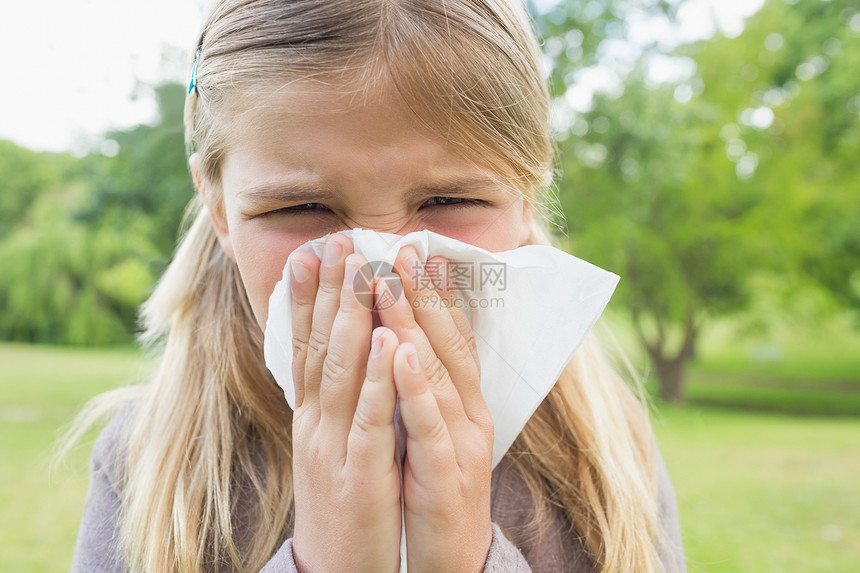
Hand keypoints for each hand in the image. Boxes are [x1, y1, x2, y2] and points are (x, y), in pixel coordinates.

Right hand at [289, 233, 401, 572]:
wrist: (337, 572)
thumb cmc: (344, 503)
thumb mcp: (330, 448)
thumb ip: (333, 403)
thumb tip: (341, 357)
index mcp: (311, 418)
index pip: (304, 347)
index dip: (306, 300)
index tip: (311, 253)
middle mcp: (315, 425)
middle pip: (319, 348)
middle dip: (329, 292)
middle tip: (336, 241)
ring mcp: (334, 447)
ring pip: (340, 373)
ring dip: (350, 318)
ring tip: (360, 270)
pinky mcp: (360, 474)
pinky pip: (369, 419)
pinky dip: (376, 378)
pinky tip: (386, 342)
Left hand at [377, 246, 494, 572]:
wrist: (451, 556)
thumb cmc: (432, 487)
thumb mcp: (428, 429)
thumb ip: (420, 386)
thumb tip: (400, 339)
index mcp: (461, 401)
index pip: (449, 337)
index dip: (433, 292)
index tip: (413, 250)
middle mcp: (469, 412)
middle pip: (446, 343)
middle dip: (422, 292)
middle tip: (399, 246)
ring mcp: (463, 440)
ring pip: (438, 372)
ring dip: (414, 323)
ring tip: (389, 280)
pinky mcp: (448, 472)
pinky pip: (428, 422)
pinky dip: (414, 384)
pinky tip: (400, 351)